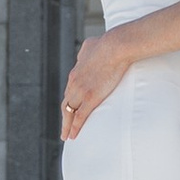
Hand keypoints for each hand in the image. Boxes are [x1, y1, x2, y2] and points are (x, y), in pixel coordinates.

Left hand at [59, 27, 131, 144]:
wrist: (115, 46)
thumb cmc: (107, 44)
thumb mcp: (90, 46)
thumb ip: (84, 54)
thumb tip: (83, 56)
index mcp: (76, 72)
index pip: (69, 91)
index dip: (69, 102)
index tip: (70, 110)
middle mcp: (74, 82)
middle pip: (66, 104)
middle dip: (65, 116)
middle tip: (64, 127)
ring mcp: (81, 91)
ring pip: (69, 112)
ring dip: (66, 125)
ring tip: (66, 135)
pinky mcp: (91, 98)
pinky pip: (80, 117)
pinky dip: (74, 127)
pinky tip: (73, 135)